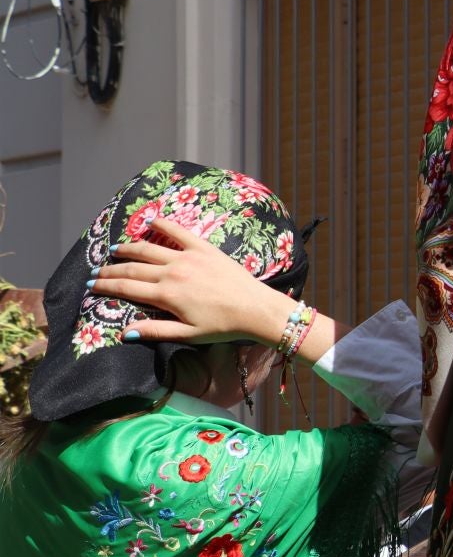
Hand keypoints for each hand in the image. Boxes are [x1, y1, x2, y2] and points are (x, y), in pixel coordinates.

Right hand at [89, 216, 288, 345]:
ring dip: (129, 248)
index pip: (126, 287)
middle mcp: (172, 272)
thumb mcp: (188, 334)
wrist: (256, 309)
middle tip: (97, 270)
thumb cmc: (223, 326)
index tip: (92, 285)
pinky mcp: (203, 248)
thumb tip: (124, 333)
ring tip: (115, 249)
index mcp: (166, 295)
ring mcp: (187, 258)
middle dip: (111, 269)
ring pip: (149, 248)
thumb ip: (155, 331)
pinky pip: (178, 232)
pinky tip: (150, 222)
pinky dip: (162, 225)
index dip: (106, 286)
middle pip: (132, 268)